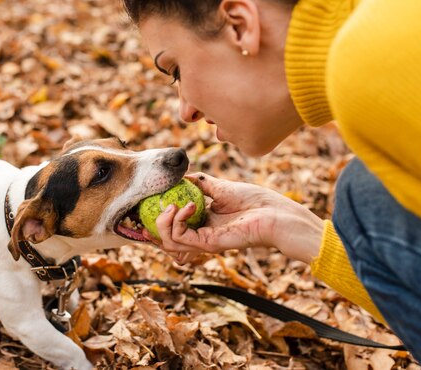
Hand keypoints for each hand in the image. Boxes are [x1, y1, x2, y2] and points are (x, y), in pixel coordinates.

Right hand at [145, 173, 324, 263]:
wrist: (274, 213)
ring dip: (164, 221)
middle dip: (153, 223)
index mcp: (201, 223)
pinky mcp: (208, 244)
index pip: (170, 228)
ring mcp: (202, 242)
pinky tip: (189, 206)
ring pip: (167, 242)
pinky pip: (181, 237)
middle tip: (161, 205)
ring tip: (174, 205)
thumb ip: (200, 183)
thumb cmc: (254, 200)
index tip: (146, 205)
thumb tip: (181, 176)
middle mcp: (199, 235)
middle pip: (164, 239)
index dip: (155, 220)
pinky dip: (178, 221)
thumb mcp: (220, 187)